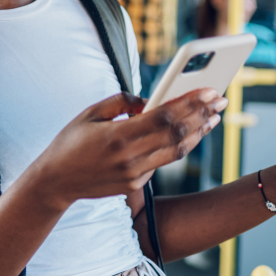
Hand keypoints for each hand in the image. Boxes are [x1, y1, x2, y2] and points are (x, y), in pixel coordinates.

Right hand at [29, 89, 227, 207]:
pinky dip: (179, 146)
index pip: (164, 117)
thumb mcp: (90, 113)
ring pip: (176, 151)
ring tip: (214, 117)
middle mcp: (130, 158)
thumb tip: (149, 99)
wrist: (54, 182)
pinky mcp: (135, 184)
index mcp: (118, 136)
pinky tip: (192, 132)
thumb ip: (121, 101)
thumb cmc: (70, 141)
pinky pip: (162, 162)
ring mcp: (134, 174)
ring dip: (199, 133)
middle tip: (220, 100)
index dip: (190, 103)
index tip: (209, 90)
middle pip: (177, 134)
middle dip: (202, 115)